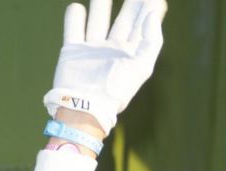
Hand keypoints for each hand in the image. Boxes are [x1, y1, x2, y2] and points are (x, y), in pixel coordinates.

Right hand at [44, 0, 166, 136]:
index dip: (148, 10)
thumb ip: (151, 40)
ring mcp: (93, 50)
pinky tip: (77, 7)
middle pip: (124, 21)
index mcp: (132, 53)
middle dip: (130, 5)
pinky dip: (74, 19)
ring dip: (101, 6)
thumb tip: (153, 14)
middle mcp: (114, 49)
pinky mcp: (73, 51)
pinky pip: (74, 30)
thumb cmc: (116, 90)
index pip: (142, 26)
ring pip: (99, 21)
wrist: (86, 106)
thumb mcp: (142, 65)